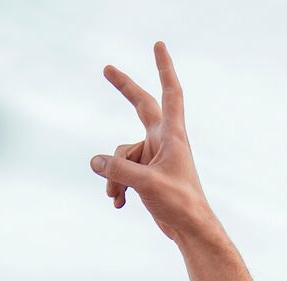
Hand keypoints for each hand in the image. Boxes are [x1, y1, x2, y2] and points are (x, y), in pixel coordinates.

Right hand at [91, 42, 215, 244]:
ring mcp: (154, 156)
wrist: (191, 230)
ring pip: (121, 154)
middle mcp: (163, 140)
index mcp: (172, 135)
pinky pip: (121, 171)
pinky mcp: (147, 173)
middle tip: (106, 68)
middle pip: (141, 106)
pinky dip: (116, 186)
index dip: (163, 68)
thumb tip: (95, 161)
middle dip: (124, 89)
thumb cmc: (180, 204)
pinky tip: (119, 204)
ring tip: (117, 197)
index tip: (158, 45)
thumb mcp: (147, 185)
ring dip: (114, 176)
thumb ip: (119, 171)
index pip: (170, 93)